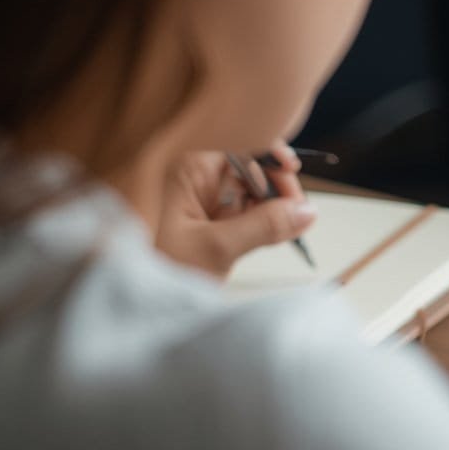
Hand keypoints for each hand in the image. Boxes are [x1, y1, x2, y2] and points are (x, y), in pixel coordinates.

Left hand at [155, 141, 316, 277]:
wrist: (141, 308)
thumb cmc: (160, 270)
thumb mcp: (216, 248)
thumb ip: (264, 227)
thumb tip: (306, 211)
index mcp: (188, 171)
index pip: (236, 142)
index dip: (267, 150)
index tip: (291, 168)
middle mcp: (200, 178)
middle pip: (253, 164)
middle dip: (277, 184)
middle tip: (295, 212)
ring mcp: (211, 200)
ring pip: (258, 188)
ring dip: (277, 205)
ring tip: (286, 229)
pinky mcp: (220, 220)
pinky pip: (254, 210)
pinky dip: (270, 220)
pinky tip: (276, 234)